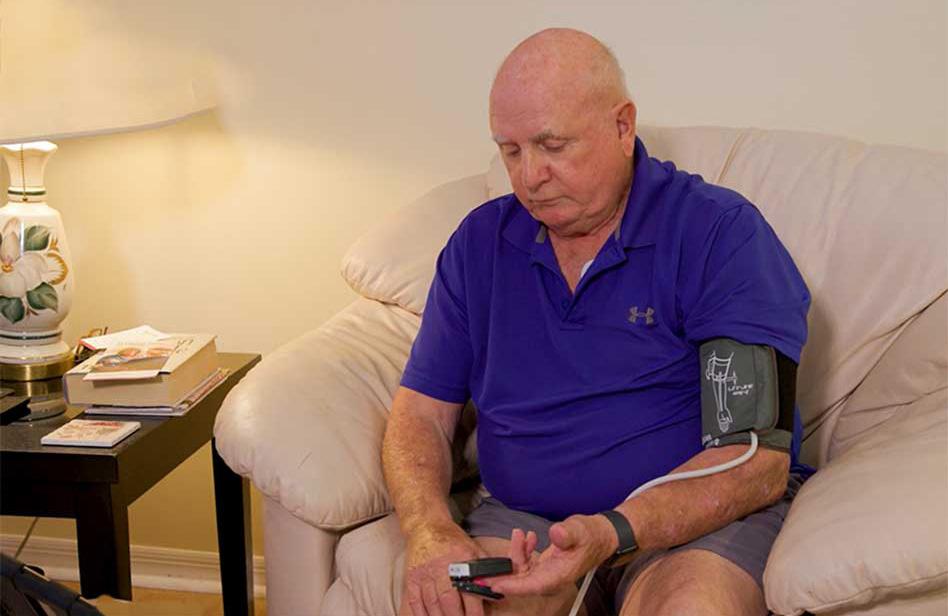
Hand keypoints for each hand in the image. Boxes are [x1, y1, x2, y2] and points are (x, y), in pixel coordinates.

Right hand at [400, 522, 487, 615]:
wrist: (426, 526)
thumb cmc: (453, 540)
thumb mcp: (473, 550)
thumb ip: (485, 570)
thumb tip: (499, 589)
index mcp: (460, 559)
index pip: (469, 591)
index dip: (474, 611)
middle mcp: (441, 566)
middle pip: (448, 601)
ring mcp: (424, 573)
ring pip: (432, 604)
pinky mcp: (412, 577)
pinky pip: (415, 601)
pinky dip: (422, 614)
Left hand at [490, 514, 614, 596]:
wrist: (600, 536)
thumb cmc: (591, 535)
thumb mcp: (579, 529)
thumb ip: (567, 533)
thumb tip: (556, 533)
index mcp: (559, 575)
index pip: (532, 585)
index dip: (512, 586)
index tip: (495, 584)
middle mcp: (552, 578)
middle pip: (522, 581)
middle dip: (506, 570)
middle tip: (493, 558)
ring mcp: (548, 574)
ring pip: (522, 572)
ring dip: (515, 554)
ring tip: (520, 534)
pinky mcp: (545, 568)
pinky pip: (527, 565)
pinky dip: (522, 552)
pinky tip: (527, 538)